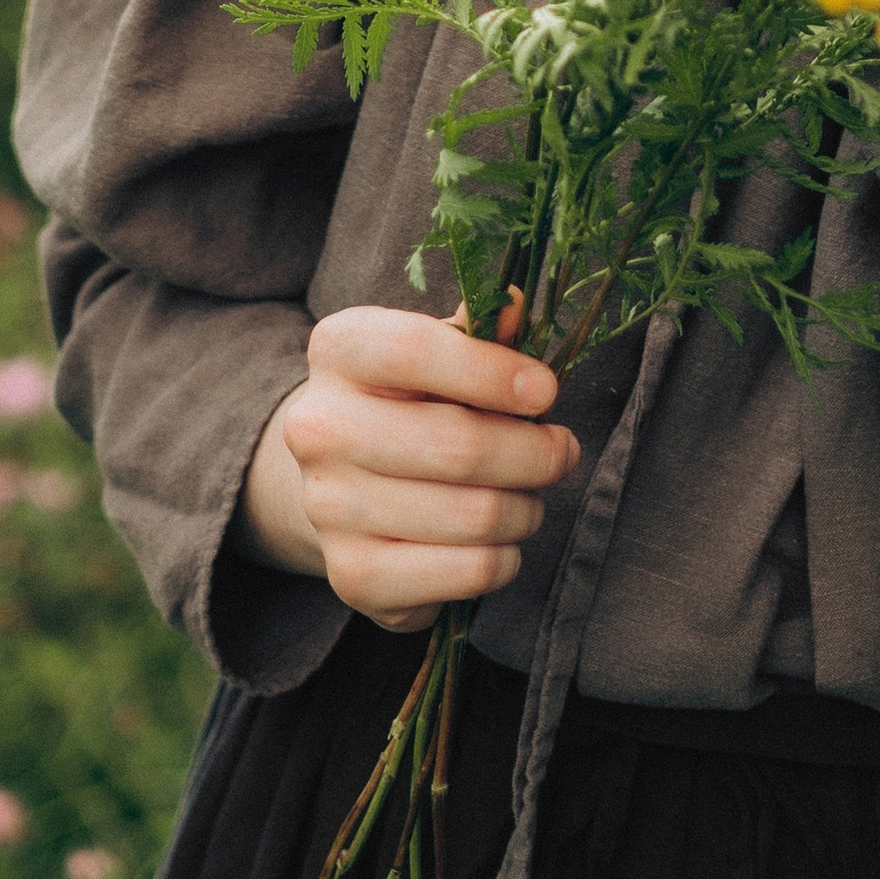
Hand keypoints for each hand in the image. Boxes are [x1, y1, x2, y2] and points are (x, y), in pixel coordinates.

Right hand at [237, 301, 578, 634]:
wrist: (348, 480)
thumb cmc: (414, 400)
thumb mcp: (443, 348)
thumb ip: (482, 327)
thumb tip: (517, 303)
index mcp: (339, 350)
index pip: (414, 351)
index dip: (493, 372)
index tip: (546, 391)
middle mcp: (318, 427)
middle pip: (459, 445)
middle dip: (537, 453)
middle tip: (561, 450)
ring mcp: (328, 508)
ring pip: (474, 514)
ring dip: (527, 508)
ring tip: (529, 494)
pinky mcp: (352, 575)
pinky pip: (467, 572)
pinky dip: (506, 558)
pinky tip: (501, 539)